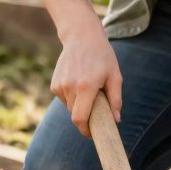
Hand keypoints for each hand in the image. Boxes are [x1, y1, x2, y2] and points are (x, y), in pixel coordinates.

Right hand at [51, 21, 121, 136]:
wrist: (81, 36)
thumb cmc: (102, 56)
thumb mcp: (115, 76)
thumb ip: (115, 99)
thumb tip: (116, 120)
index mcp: (86, 87)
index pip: (80, 119)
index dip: (85, 130)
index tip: (92, 133)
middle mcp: (69, 87)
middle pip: (75, 115)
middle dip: (86, 118)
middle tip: (97, 109)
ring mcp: (59, 86)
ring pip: (70, 108)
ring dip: (79, 105)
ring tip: (88, 88)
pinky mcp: (54, 84)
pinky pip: (64, 99)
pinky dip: (72, 98)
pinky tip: (79, 82)